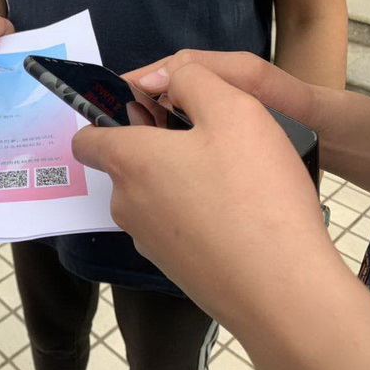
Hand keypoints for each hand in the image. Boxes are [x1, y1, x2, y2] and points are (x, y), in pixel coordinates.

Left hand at [71, 62, 335, 323]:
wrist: (282, 291)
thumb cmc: (255, 192)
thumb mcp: (233, 110)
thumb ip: (192, 80)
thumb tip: (162, 78)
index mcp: (128, 162)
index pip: (86, 137)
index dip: (109, 116)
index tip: (150, 109)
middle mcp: (126, 203)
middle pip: (128, 162)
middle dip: (159, 144)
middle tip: (212, 138)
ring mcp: (149, 242)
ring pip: (154, 194)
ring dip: (181, 179)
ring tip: (235, 176)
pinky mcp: (175, 269)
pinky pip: (176, 226)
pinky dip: (197, 214)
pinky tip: (240, 213)